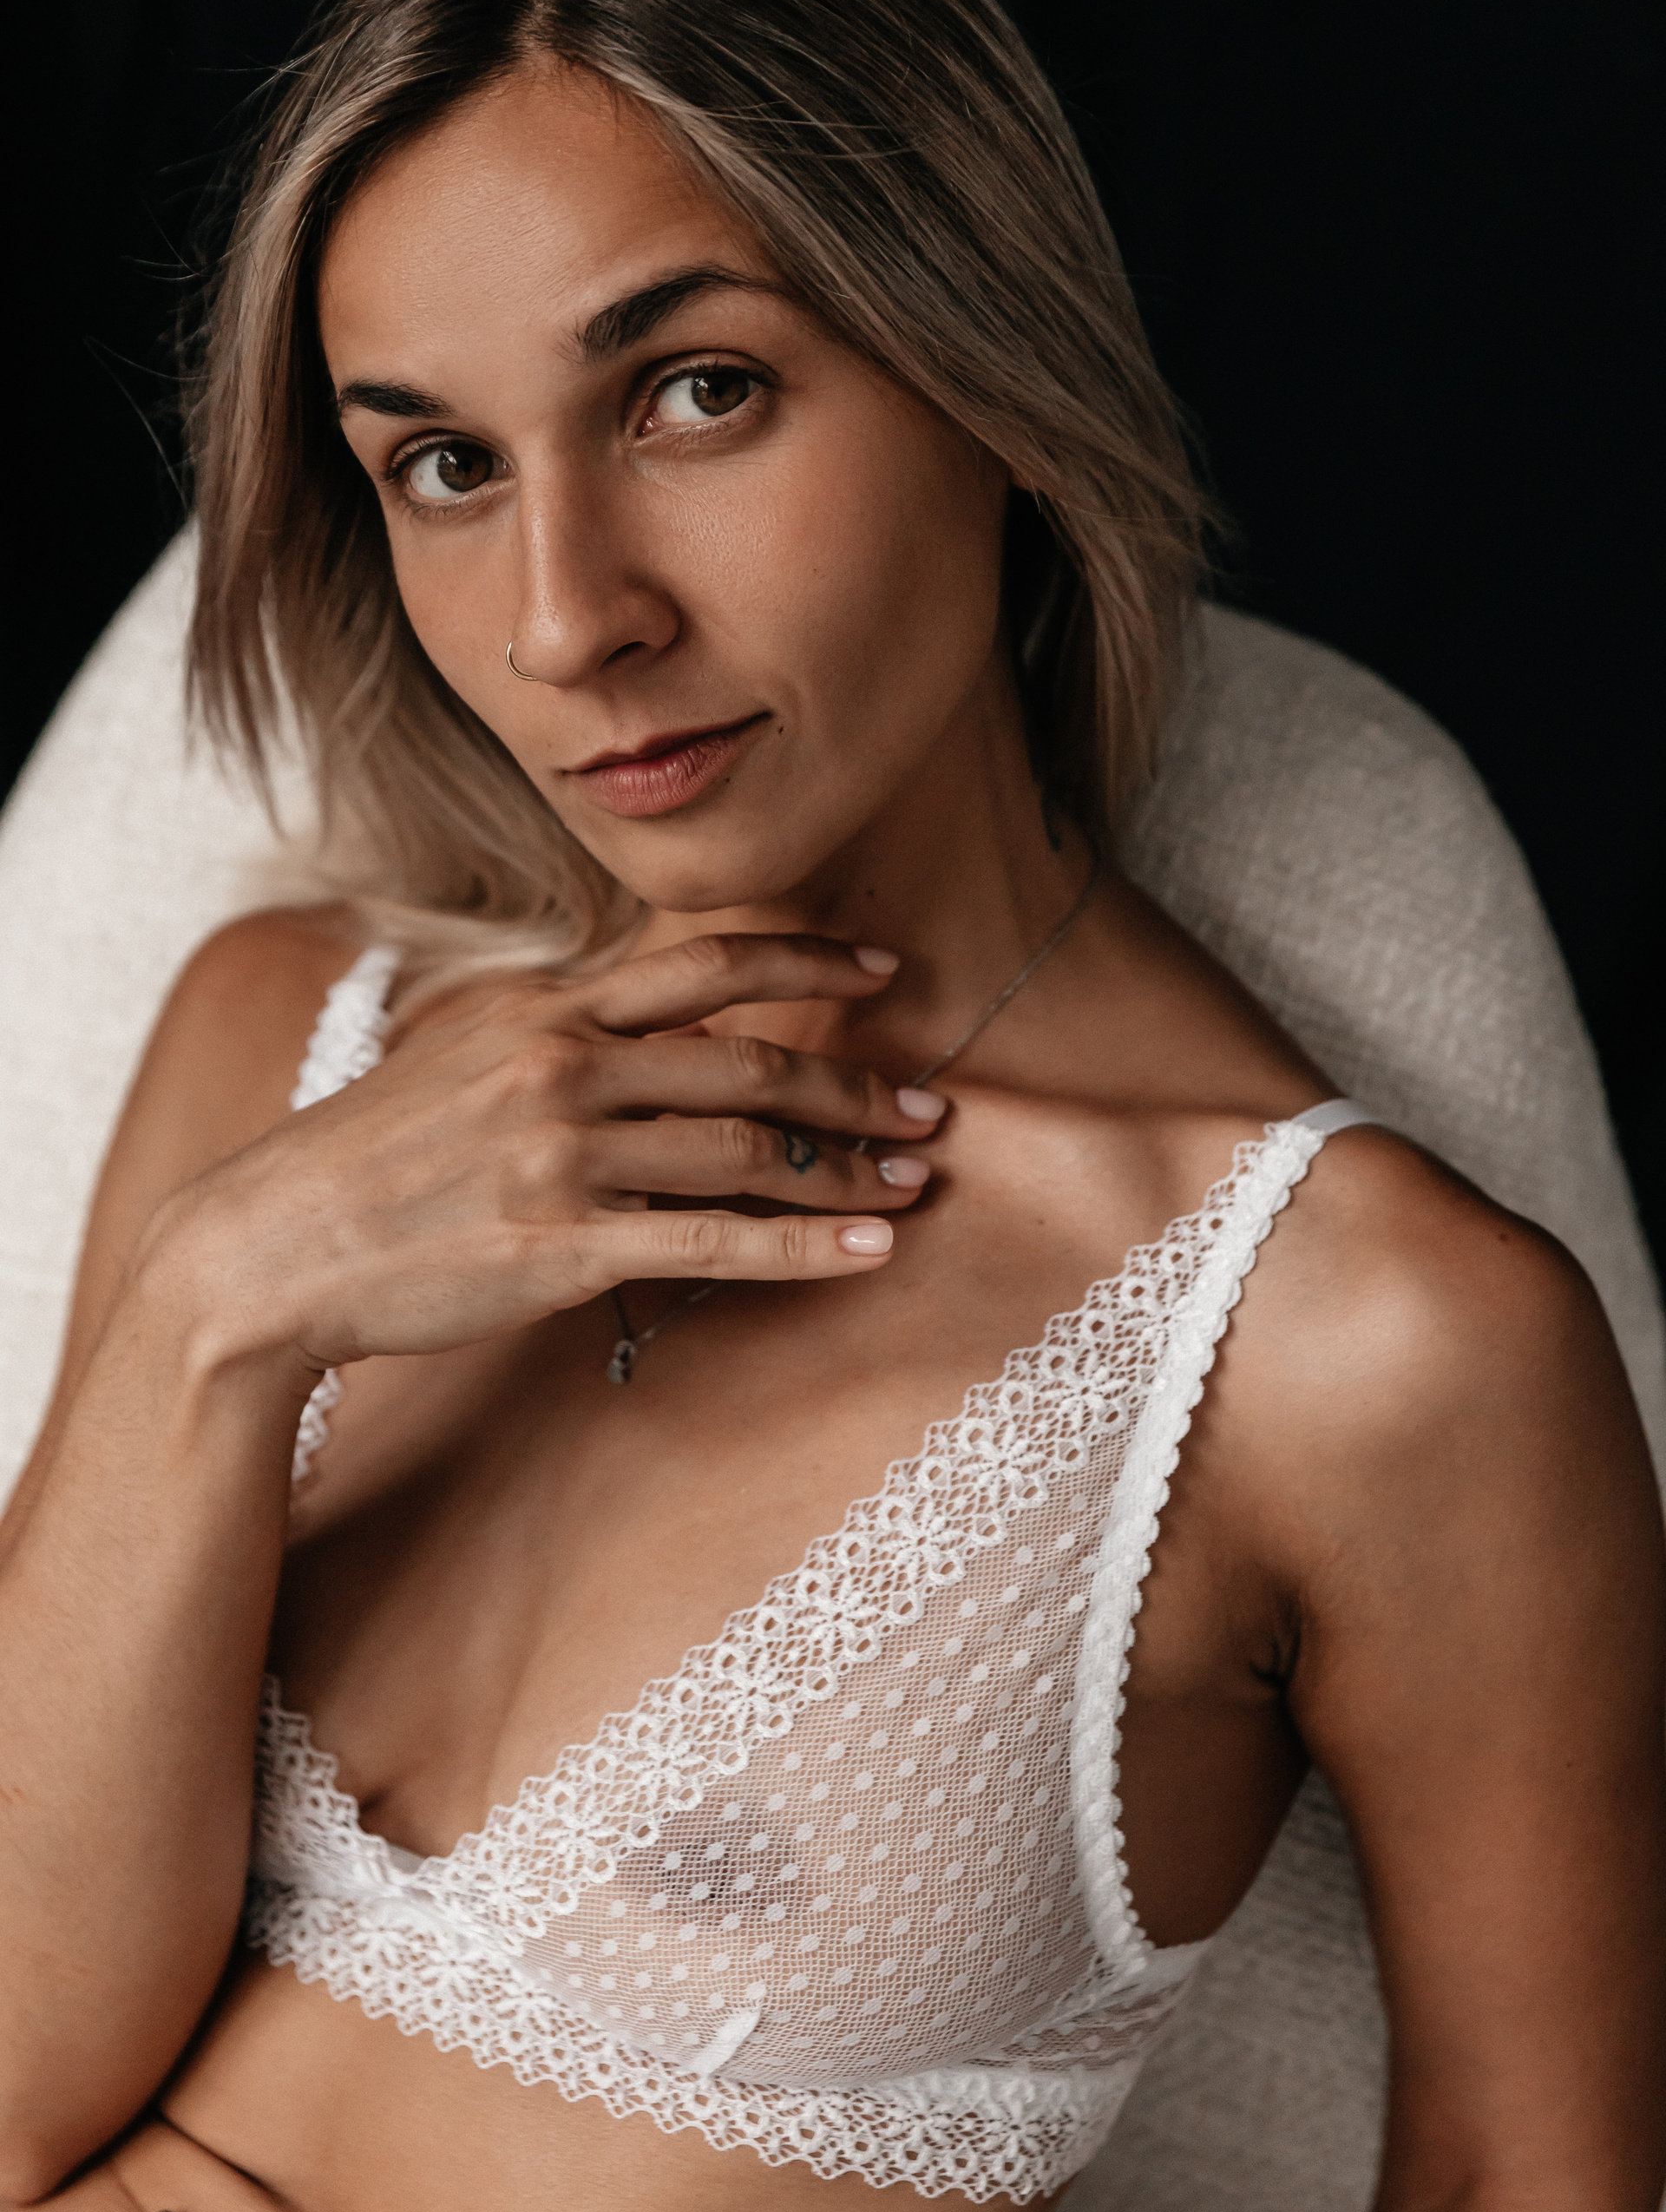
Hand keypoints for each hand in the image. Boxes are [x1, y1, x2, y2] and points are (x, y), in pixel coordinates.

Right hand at [149, 933, 942, 1376]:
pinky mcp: (562, 1247)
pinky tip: (867, 1251)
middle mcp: (562, 1065)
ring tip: (913, 1183)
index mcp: (545, 1005)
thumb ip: (564, 1025)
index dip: (809, 960)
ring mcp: (564, 1156)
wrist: (276, 1244)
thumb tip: (661, 1016)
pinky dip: (805, 1247)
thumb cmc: (375, 1152)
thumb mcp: (461, 1049)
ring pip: (746, 1152)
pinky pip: (714, 1245)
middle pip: (751, 1060)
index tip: (886, 968)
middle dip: (856, 1083)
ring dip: (849, 1169)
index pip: (705, 963)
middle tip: (929, 1106)